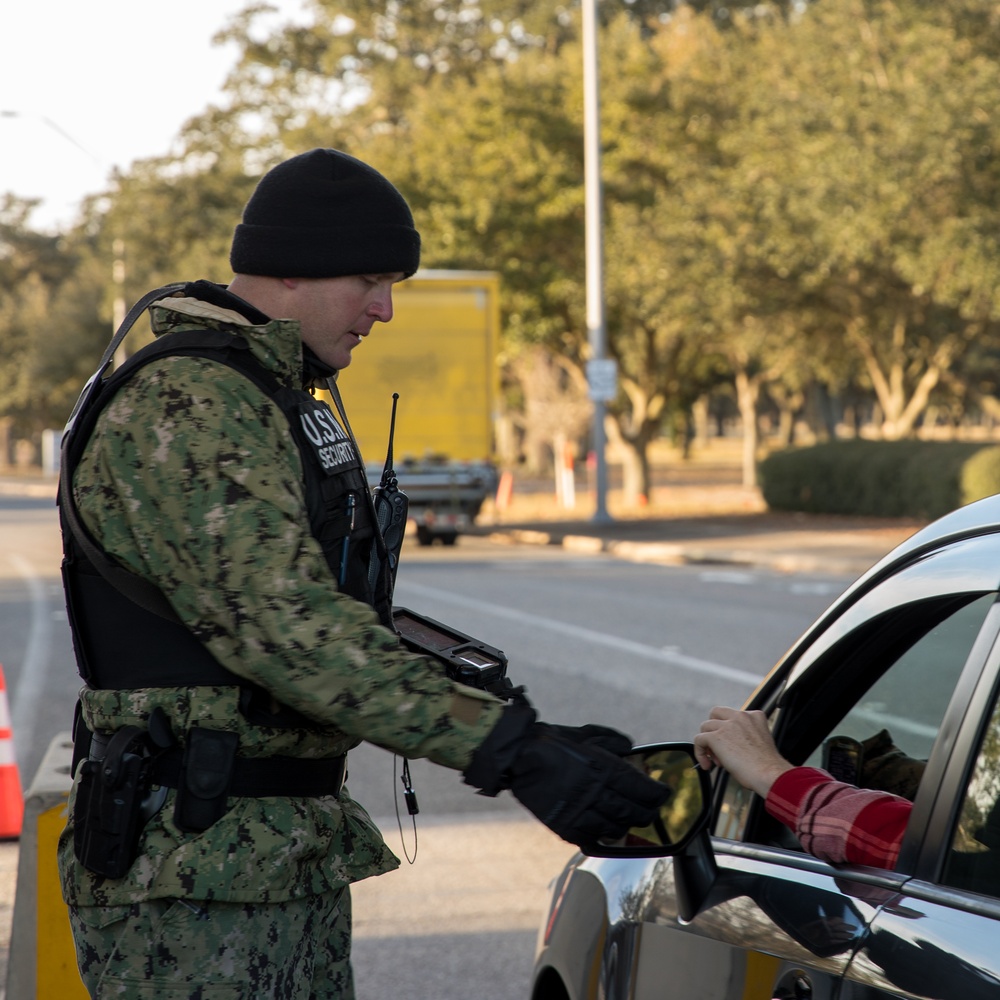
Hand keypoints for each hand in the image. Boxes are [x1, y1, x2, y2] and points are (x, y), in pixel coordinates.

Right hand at [464, 705, 668, 846]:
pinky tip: (606, 831)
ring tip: (629, 821)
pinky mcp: (564, 826)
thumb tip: (630, 749)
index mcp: (601, 768)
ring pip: (616, 828)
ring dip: (626, 825)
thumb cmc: (552, 741)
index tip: (663, 793)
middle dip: (648, 812)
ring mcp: (579, 812)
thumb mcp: (586, 733)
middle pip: (633, 812)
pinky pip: (592, 839)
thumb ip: (612, 741)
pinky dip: (603, 836)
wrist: (517, 756)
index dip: (657, 794)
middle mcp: (594, 793)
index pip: (641, 788)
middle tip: (652, 810)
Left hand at [694, 706, 792, 796]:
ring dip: (708, 744)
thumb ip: (743, 736)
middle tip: (717, 747)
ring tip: (717, 761)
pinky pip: (699, 740)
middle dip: (713, 728)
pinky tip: (707, 765)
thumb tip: (727, 746)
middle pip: (716, 713)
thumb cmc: (767, 767)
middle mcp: (741, 716)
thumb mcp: (758, 742)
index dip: (728, 730)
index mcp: (754, 716)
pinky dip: (699, 753)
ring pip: (705, 726)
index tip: (731, 747)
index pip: (733, 716)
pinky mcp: (716, 736)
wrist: (770, 774)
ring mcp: (728, 725)